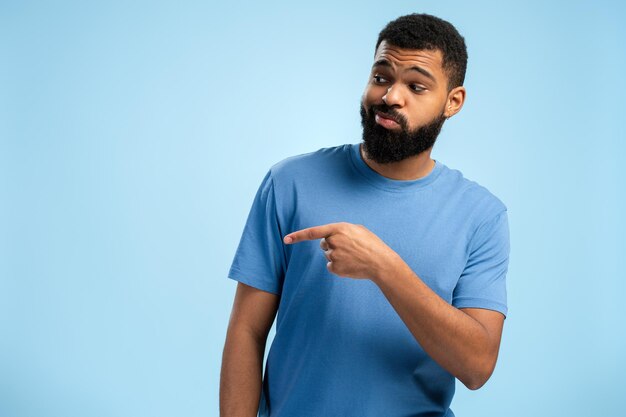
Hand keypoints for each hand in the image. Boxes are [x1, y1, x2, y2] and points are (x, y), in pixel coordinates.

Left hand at [283, 222, 397, 280]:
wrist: (380, 262)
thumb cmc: (370, 244)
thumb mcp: (357, 229)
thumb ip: (340, 230)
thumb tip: (329, 236)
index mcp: (338, 229)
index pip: (313, 232)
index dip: (298, 236)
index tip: (285, 240)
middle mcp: (333, 242)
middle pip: (323, 244)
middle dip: (332, 245)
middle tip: (349, 248)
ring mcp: (334, 256)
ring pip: (328, 256)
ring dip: (337, 256)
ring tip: (353, 256)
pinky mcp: (335, 268)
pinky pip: (331, 266)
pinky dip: (338, 266)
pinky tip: (350, 265)